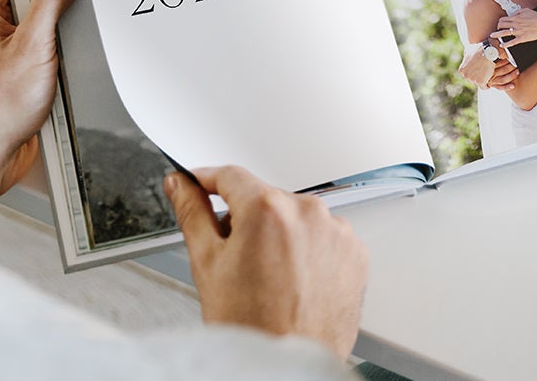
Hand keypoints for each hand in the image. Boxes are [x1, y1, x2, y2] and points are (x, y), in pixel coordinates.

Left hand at [0, 0, 82, 218]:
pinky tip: (56, 77)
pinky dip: (52, 64)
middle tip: (65, 26)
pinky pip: (37, 58)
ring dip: (56, 43)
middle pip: (30, 4)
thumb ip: (49, 3)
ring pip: (36, 33)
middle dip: (55, 13)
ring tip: (57, 59)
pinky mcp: (8, 78)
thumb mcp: (33, 46)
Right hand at [164, 167, 368, 359]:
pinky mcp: (356, 252)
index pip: (231, 176)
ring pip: (297, 218)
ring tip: (268, 279)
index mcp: (267, 209)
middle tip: (235, 259)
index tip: (200, 184)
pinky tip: (294, 282)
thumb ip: (192, 213)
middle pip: (266, 199)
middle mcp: (307, 212)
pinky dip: (310, 252)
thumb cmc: (250, 327)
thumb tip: (180, 184)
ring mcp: (336, 232)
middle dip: (247, 220)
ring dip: (281, 235)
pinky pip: (325, 238)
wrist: (287, 367)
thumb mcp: (207, 264)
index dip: (208, 179)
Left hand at [458, 45, 516, 90]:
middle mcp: (466, 76)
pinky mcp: (481, 82)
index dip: (474, 73)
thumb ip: (466, 54)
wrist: (488, 51)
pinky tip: (491, 79)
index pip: (468, 75)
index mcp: (462, 70)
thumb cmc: (480, 49)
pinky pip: (485, 87)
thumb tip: (465, 54)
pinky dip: (488, 84)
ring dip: (484, 80)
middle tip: (485, 73)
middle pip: (473, 80)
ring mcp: (473, 80)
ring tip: (489, 75)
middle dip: (479, 77)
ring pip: (479, 84)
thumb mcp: (469, 49)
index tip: (480, 71)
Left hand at [490, 7, 536, 46]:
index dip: (499, 22)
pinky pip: (512, 42)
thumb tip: (513, 14)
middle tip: (497, 30)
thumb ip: (518, 12)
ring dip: (496, 35)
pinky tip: (502, 45)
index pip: (503, 19)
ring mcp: (518, 31)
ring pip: (503, 33)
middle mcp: (515, 24)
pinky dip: (506, 44)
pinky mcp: (522, 38)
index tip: (499, 24)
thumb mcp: (527, 10)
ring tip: (492, 36)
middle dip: (497, 28)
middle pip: (501, 25)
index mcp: (516, 17)